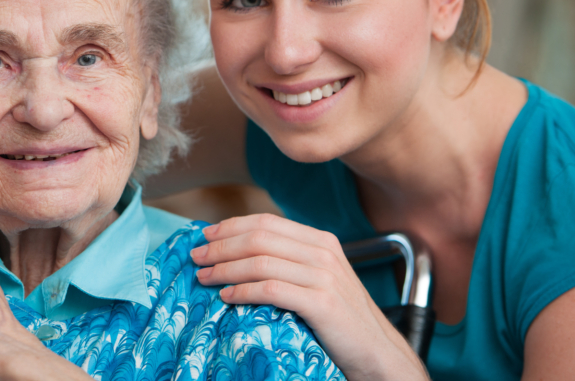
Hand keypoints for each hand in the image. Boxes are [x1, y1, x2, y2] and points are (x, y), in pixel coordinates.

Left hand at [190, 214, 427, 380]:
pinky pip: (271, 290)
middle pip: (259, 238)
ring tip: (205, 277)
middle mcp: (323, 253)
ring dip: (225, 269)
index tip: (205, 236)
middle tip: (197, 257)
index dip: (231, 226)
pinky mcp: (322, 303)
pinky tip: (227, 297)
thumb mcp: (317, 278)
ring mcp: (324, 277)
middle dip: (221, 246)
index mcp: (320, 241)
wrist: (377, 352)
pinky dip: (243, 291)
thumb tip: (239, 251)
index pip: (266, 222)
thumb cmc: (339, 318)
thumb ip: (288, 260)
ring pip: (261, 261)